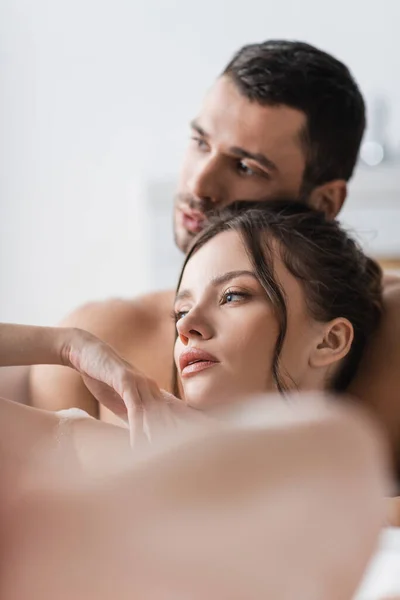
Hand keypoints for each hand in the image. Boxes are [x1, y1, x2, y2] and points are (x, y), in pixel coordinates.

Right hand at [62, 328, 208, 445]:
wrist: (86, 352)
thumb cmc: (103, 377)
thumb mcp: (119, 401)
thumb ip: (131, 415)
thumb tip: (141, 433)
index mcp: (152, 391)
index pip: (174, 412)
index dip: (186, 428)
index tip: (197, 447)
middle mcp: (151, 386)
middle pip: (170, 415)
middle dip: (179, 436)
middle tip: (185, 460)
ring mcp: (140, 382)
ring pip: (155, 413)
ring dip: (158, 436)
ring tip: (160, 459)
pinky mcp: (126, 381)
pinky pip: (135, 408)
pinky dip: (138, 426)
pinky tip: (137, 441)